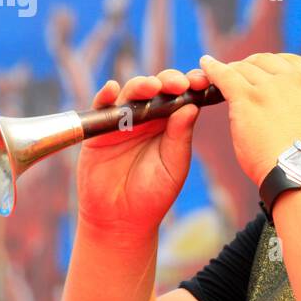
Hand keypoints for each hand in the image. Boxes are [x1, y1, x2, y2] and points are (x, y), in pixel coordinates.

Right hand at [75, 67, 206, 235]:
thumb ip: (180, 136)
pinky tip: (112, 89)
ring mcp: (122, 122)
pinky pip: (100, 108)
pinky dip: (104, 96)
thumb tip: (192, 106)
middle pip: (157, 88)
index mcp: (170, 124)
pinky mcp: (99, 131)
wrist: (122, 220)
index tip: (202, 82)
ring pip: (131, 93)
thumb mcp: (174, 164)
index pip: (181, 97)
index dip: (191, 85)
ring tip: (152, 87)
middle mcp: (147, 118)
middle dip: (169, 81)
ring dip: (141, 85)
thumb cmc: (154, 194)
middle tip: (180, 84)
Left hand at [198, 53, 300, 187]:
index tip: (261, 72)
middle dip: (249, 67)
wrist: (297, 173)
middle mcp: (294, 79)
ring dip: (231, 72)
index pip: (290, 59)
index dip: (271, 65)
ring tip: (221, 77)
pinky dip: (212, 68)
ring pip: (243, 68)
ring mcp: (270, 86)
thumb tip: (282, 96)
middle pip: (264, 60)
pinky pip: (225, 74)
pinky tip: (205, 64)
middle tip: (239, 78)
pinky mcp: (247, 96)